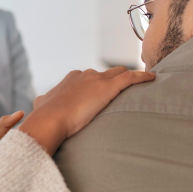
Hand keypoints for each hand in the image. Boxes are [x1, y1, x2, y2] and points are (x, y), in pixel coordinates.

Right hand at [18, 66, 155, 155]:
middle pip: (105, 73)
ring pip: (119, 73)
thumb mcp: (42, 104)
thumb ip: (44, 100)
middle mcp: (85, 75)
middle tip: (124, 88)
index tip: (102, 92)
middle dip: (114, 78)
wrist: (51, 118)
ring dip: (129, 77)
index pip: (89, 78)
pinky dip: (142, 77)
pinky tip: (153, 78)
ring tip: (142, 83)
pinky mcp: (108, 87)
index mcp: (72, 78)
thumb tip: (39, 102)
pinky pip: (130, 78)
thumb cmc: (45, 115)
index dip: (97, 84)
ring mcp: (97, 80)